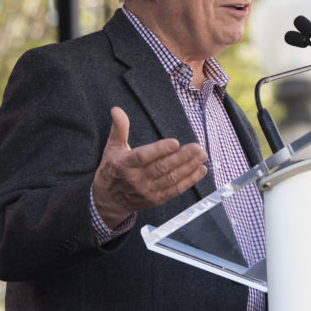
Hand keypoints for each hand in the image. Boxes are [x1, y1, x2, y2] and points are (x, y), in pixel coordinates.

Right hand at [92, 107, 208, 228]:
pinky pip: (175, 190)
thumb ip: (119, 128)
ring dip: (189, 167)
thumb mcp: (112, 148)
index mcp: (124, 164)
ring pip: (171, 178)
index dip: (160, 150)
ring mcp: (147, 191)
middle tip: (197, 147)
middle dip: (182, 157)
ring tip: (202, 156)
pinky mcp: (156, 199)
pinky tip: (201, 170)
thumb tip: (116, 109)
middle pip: (162, 167)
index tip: (175, 142)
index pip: (143, 156)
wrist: (108, 201)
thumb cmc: (112, 169)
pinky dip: (190, 180)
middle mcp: (136, 179)